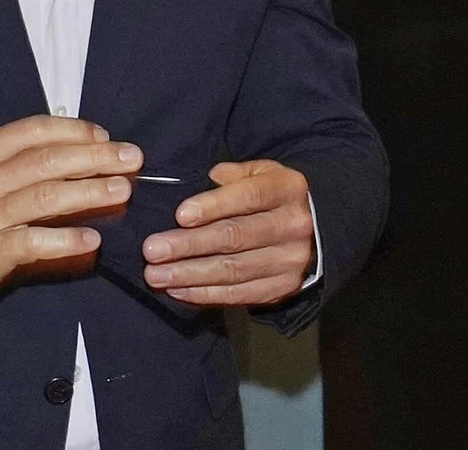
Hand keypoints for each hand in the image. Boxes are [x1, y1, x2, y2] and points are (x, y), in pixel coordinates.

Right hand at [0, 115, 142, 310]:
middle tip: (133, 158)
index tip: (105, 137)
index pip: (34, 131)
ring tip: (123, 190)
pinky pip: (35, 242)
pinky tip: (92, 241)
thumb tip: (72, 153)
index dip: (75, 131)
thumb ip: (11, 163)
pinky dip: (67, 240)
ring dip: (90, 192)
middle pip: (49, 160)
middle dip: (96, 157)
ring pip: (47, 196)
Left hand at [141, 160, 313, 306]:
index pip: (249, 197)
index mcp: (287, 189)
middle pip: (236, 236)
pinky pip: (238, 294)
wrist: (314, 231)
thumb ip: (231, 175)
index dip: (214, 206)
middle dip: (189, 245)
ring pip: (233, 270)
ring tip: (155, 275)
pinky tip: (177, 290)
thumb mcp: (260, 173)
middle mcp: (294, 225)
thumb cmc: (272, 197)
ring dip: (189, 274)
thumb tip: (202, 182)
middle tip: (152, 250)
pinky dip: (204, 294)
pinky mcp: (281, 288)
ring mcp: (290, 261)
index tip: (180, 215)